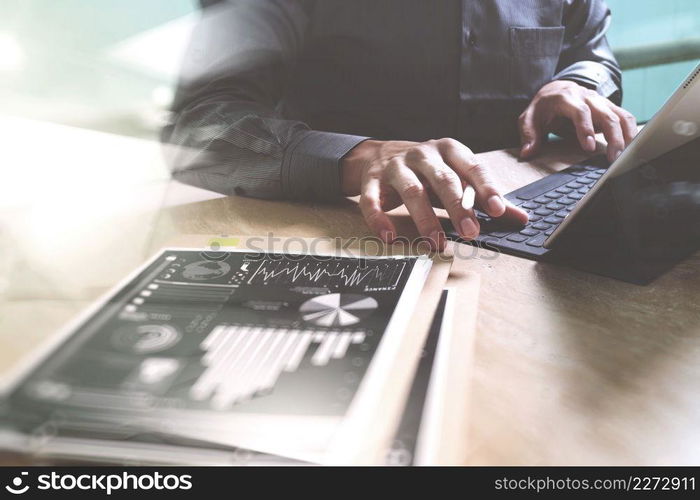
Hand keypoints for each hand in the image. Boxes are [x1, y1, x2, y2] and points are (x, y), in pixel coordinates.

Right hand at [341, 138, 528, 249]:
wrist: (379, 155)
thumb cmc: (426, 171)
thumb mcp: (456, 178)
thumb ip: (485, 198)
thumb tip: (522, 218)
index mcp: (449, 149)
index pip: (472, 167)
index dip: (486, 189)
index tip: (498, 210)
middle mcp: (422, 154)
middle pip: (443, 180)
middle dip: (458, 207)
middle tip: (471, 232)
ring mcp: (395, 166)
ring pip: (411, 191)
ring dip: (425, 219)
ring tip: (436, 243)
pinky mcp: (371, 180)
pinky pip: (373, 200)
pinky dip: (380, 220)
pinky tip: (390, 237)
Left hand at [519, 80, 637, 162]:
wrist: (556, 89)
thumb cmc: (543, 107)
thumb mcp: (529, 118)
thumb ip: (528, 134)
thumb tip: (527, 152)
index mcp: (566, 98)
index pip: (580, 112)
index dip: (586, 129)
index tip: (589, 147)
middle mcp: (587, 97)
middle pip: (606, 115)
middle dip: (613, 137)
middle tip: (613, 158)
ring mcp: (601, 102)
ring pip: (620, 116)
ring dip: (626, 136)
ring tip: (626, 156)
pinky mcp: (609, 108)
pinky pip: (625, 117)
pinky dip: (631, 131)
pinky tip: (633, 147)